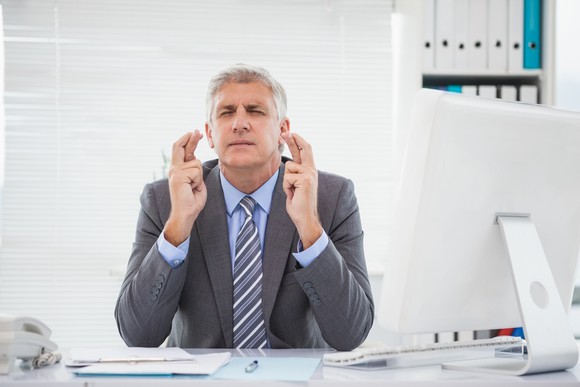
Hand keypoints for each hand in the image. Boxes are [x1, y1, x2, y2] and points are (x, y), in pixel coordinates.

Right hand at [163, 130, 206, 245]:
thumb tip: (196, 159)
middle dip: (190, 138)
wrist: (185, 214)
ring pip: (196, 163)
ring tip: (193, 187)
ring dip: (199, 176)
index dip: (189, 140)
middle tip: (197, 130)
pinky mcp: (178, 177)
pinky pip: (196, 171)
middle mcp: (174, 169)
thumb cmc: (192, 201)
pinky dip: (198, 181)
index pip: (182, 150)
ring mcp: (175, 172)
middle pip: (180, 147)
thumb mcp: (196, 181)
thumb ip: (194, 170)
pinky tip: (192, 189)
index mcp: (178, 169)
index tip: (196, 132)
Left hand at [281, 132, 322, 248]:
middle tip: (284, 132)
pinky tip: (293, 194)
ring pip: (289, 167)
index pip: (305, 151)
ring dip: (286, 181)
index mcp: (310, 171)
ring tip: (293, 191)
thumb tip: (289, 164)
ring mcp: (309, 174)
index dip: (297, 141)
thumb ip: (295, 173)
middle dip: (293, 139)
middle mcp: (312, 170)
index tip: (290, 133)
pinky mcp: (305, 180)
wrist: (305, 217)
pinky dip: (287, 187)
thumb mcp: (296, 185)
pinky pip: (288, 178)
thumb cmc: (299, 203)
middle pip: (304, 149)